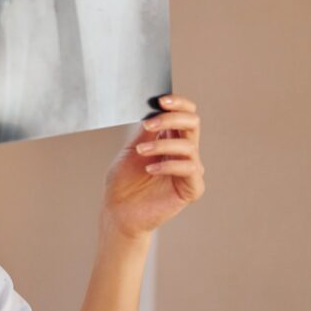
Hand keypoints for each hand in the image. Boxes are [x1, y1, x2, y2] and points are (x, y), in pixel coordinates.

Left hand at [101, 94, 205, 238]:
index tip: (162, 100)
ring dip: (162, 145)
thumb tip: (156, 108)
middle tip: (149, 124)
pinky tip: (150, 169)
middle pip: (192, 124)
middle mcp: (184, 152)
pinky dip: (169, 165)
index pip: (186, 114)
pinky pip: (190, 169)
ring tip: (141, 152)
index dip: (179, 104)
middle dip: (171, 119)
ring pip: (188, 146)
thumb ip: (146, 131)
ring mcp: (190, 170)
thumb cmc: (123, 181)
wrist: (118, 211)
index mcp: (171, 139)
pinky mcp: (192, 188)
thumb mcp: (132, 149)